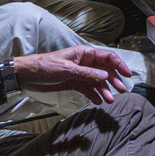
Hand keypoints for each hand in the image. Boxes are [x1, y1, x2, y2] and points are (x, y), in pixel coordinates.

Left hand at [12, 45, 132, 103]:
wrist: (26, 76)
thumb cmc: (45, 67)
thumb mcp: (67, 69)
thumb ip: (87, 73)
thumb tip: (106, 75)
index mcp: (84, 53)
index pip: (108, 57)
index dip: (119, 65)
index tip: (128, 75)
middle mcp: (85, 62)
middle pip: (105, 70)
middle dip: (114, 80)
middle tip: (121, 90)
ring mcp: (80, 73)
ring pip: (97, 81)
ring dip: (104, 90)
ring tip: (108, 101)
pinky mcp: (74, 83)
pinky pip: (88, 89)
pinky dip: (94, 95)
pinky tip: (98, 101)